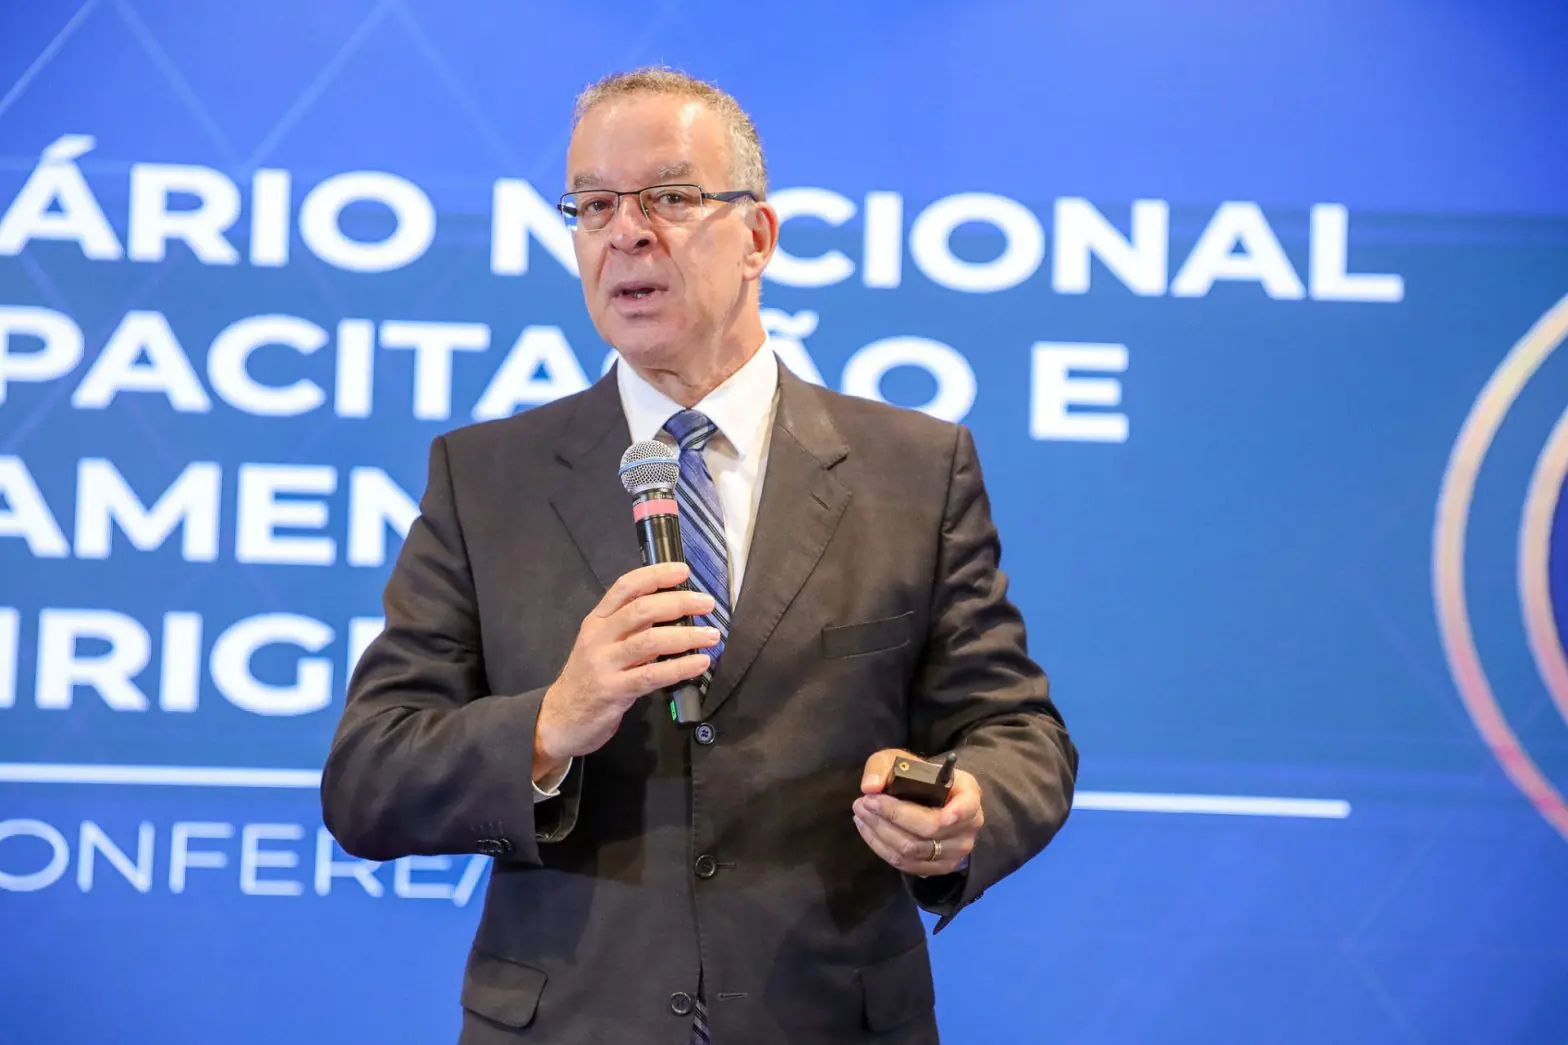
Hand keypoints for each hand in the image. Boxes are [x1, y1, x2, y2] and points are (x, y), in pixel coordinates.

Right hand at [533, 562, 718, 779]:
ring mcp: (604, 664)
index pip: (625, 586)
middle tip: (707, 604)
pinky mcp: (613, 691)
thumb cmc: (589, 678)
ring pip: (648, 641)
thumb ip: (631, 628)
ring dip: (685, 636)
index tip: (683, 570)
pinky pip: (651, 676)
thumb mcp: (603, 645)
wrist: (560, 719)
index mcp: (597, 620)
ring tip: (711, 635)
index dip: (655, 575)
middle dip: (678, 603)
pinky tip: (699, 663)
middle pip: (641, 610)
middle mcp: (598, 637)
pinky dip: (679, 668)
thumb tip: (675, 611)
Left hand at [853, 749, 982, 877]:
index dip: (958, 813)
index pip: (967, 806)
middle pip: (929, 830)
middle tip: (864, 802)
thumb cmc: (919, 778)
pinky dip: (880, 846)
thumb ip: (884, 766)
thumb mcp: (902, 760)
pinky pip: (905, 864)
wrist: (929, 799)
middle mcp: (968, 827)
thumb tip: (871, 787)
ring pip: (913, 849)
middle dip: (892, 815)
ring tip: (860, 813)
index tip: (945, 816)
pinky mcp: (938, 868)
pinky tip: (867, 828)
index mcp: (968, 794)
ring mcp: (955, 852)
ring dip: (880, 832)